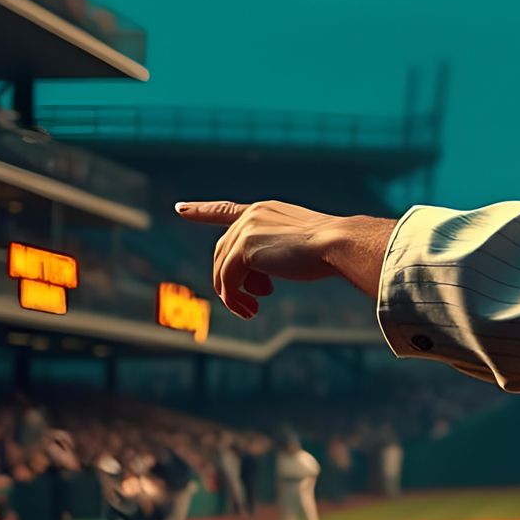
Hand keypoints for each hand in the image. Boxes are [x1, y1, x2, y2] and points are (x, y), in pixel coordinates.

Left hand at [175, 200, 345, 318]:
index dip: (201, 211)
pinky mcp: (244, 248)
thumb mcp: (299, 245)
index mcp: (265, 210)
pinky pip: (227, 280)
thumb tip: (258, 281)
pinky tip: (252, 309)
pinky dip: (234, 299)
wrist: (339, 243)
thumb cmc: (331, 248)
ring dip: (233, 294)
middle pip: (223, 252)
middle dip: (233, 280)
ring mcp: (246, 229)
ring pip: (221, 269)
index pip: (226, 210)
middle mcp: (251, 215)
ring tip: (252, 310)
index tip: (180, 209)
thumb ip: (274, 254)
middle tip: (256, 301)